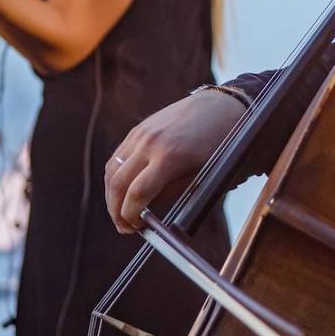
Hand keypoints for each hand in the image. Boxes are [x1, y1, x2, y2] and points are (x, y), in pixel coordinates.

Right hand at [104, 90, 246, 233]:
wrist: (222, 106)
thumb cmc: (221, 145)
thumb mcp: (204, 176)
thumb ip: (173, 193)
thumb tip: (147, 210)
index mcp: (169, 156)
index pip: (137, 194)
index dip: (130, 216)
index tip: (134, 229)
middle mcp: (150, 143)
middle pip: (117, 184)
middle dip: (116, 210)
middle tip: (125, 227)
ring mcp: (141, 133)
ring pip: (112, 170)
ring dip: (112, 195)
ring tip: (122, 211)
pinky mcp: (139, 128)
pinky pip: (117, 156)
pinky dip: (115, 176)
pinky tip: (123, 189)